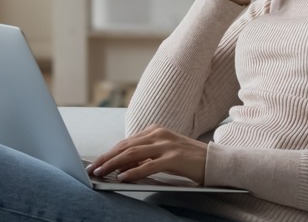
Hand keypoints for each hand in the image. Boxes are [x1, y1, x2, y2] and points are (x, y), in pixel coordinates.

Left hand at [86, 125, 207, 184]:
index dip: (109, 152)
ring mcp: (167, 145)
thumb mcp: (164, 152)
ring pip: (133, 153)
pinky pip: (148, 165)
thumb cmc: (189, 159)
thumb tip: (122, 166)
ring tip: (101, 172)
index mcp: (156, 131)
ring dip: (114, 164)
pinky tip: (122, 177)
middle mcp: (159, 134)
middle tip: (92, 168)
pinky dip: (133, 171)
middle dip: (106, 158)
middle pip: (126, 146)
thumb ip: (146, 155)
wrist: (214, 161)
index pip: (126, 142)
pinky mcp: (174, 158)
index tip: (96, 162)